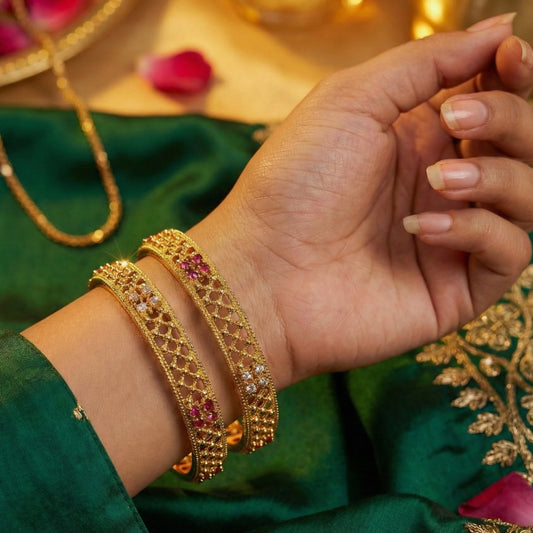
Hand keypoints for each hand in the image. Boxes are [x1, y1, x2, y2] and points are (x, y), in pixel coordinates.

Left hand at [190, 16, 532, 388]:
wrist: (264, 269)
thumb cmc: (294, 183)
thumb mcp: (352, 100)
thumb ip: (426, 64)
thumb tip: (500, 28)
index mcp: (418, 137)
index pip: (495, 98)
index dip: (514, 73)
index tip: (510, 54)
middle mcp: (440, 183)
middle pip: (522, 143)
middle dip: (506, 118)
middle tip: (458, 119)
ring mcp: (451, 236)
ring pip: (528, 196)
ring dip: (496, 176)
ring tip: (436, 179)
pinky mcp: (455, 287)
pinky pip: (508, 252)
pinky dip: (477, 231)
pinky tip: (422, 226)